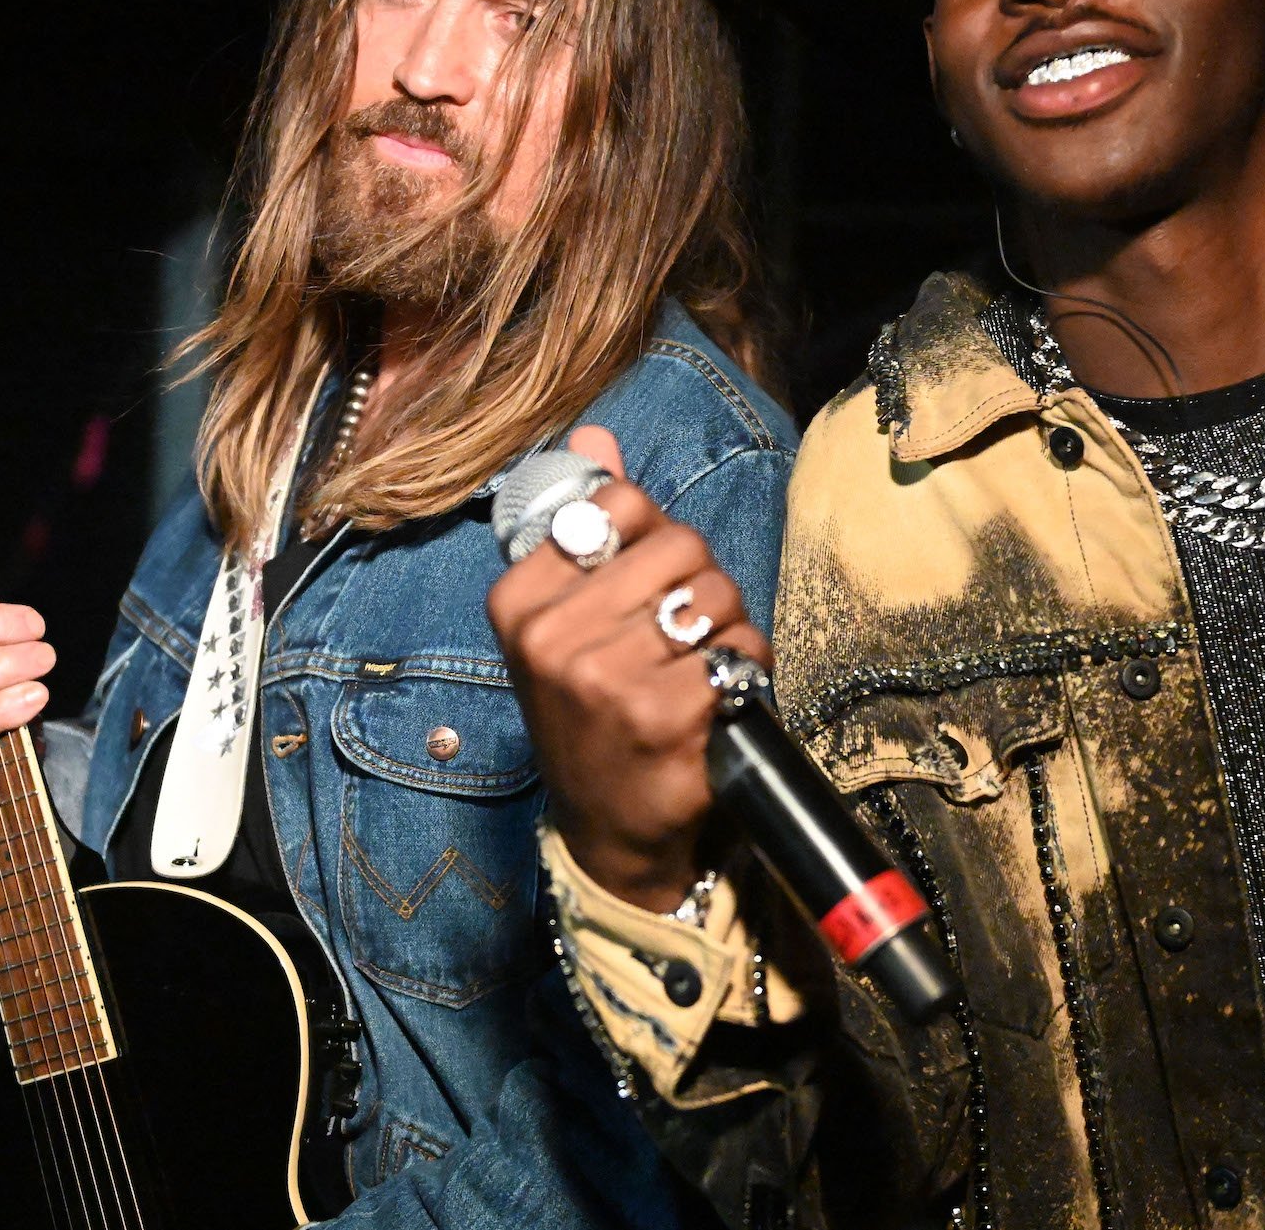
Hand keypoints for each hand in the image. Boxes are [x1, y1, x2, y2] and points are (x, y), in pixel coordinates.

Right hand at [488, 426, 771, 910]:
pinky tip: (716, 700)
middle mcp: (551, 637)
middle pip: (681, 544)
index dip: (653, 536)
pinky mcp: (663, 715)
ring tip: (695, 667)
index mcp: (519, 601)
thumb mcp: (567, 618)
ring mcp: (605, 678)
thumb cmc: (593, 710)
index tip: (641, 584)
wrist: (609, 827)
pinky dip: (745, 671)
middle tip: (681, 634)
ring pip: (717, 594)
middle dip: (702, 582)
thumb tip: (595, 436)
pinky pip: (739, 651)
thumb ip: (586, 524)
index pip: (619, 505)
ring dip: (726, 629)